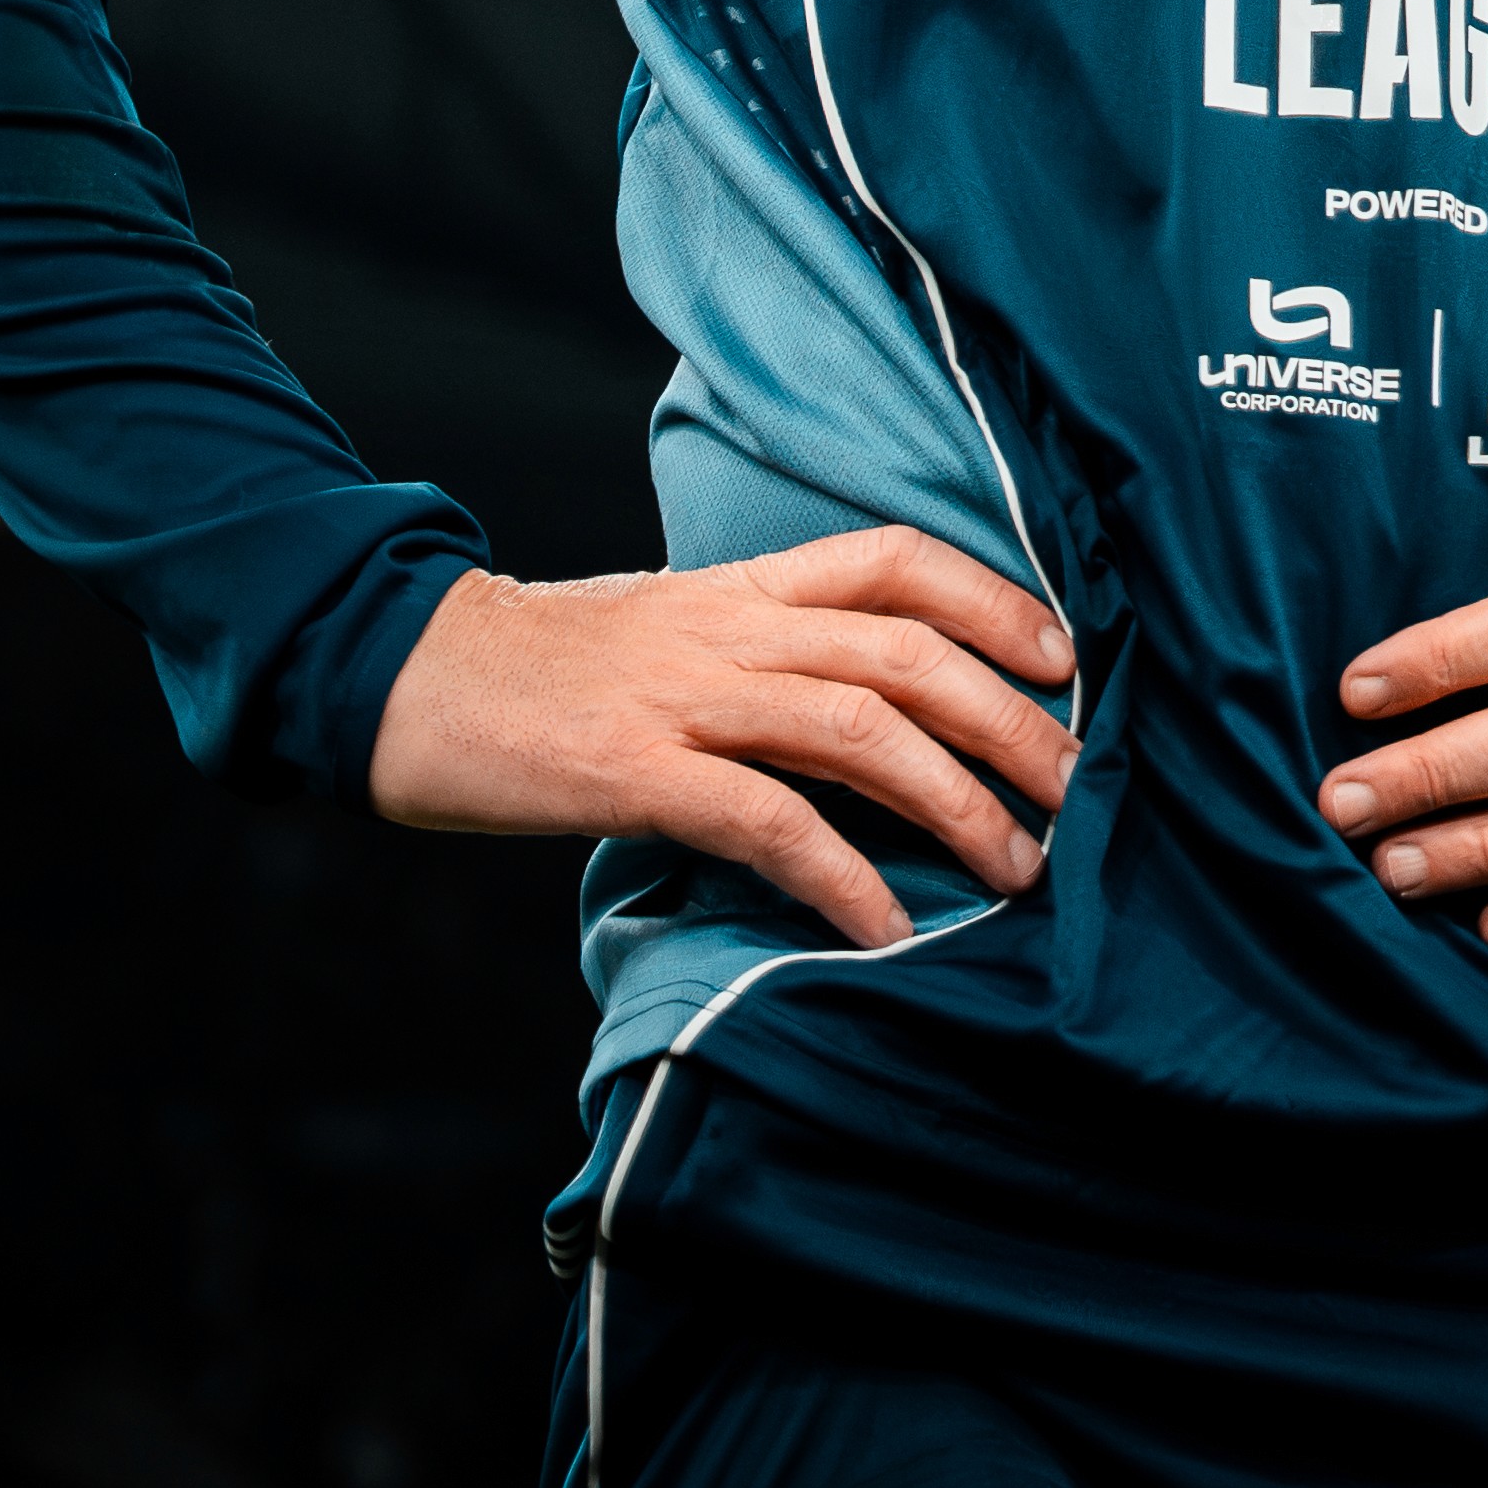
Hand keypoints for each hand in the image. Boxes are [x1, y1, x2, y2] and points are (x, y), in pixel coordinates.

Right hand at [369, 530, 1079, 953]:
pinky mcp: (634, 771)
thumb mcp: (668, 633)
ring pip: (859, 728)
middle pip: (905, 650)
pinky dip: (843, 878)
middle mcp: (727, 626)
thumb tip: (869, 716)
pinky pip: (766, 821)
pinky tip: (890, 930)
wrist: (408, 676)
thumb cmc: (546, 669)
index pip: (894, 557)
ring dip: (957, 801)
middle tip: (1079, 789)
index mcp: (740, 586)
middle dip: (1010, 720)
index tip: (1065, 658)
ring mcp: (682, 695)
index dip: (993, 598)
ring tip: (1019, 869)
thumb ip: (760, 656)